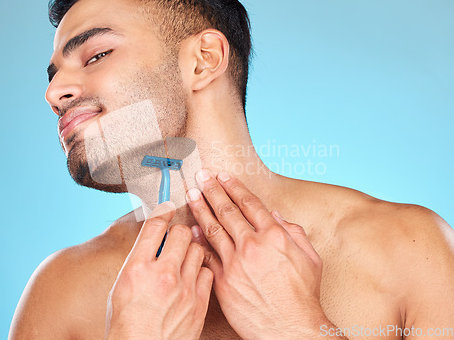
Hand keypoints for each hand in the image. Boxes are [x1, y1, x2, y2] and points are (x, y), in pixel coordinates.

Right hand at [105, 201, 213, 339]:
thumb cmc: (127, 322)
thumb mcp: (120, 285)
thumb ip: (138, 259)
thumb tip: (153, 238)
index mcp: (138, 268)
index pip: (155, 226)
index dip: (163, 211)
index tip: (167, 208)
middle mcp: (162, 274)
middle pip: (181, 232)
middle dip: (179, 231)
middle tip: (176, 237)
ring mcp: (183, 288)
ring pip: (198, 249)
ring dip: (191, 249)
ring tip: (184, 257)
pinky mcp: (199, 302)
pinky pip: (207, 272)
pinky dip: (200, 271)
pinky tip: (192, 276)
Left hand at [186, 170, 326, 339]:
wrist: (291, 328)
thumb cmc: (303, 295)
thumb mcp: (310, 258)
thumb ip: (293, 232)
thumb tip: (275, 215)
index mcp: (274, 236)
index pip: (249, 203)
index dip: (234, 186)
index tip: (223, 176)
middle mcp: (252, 245)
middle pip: (227, 211)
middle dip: (212, 190)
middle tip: (201, 176)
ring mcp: (235, 263)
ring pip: (213, 229)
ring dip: (201, 209)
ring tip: (192, 194)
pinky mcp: (224, 281)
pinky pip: (207, 256)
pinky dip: (199, 241)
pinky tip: (191, 230)